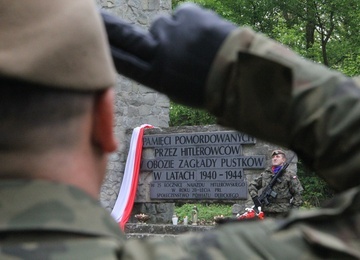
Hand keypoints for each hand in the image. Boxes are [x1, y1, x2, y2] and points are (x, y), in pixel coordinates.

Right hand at [101, 3, 235, 106]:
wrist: (241, 71)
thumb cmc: (209, 87)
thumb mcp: (177, 89)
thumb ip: (159, 71)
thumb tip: (154, 54)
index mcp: (156, 76)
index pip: (123, 60)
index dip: (107, 48)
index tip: (92, 38)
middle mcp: (158, 50)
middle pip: (129, 37)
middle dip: (111, 28)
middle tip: (98, 17)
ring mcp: (172, 29)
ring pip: (165, 25)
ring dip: (177, 32)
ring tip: (197, 46)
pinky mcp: (189, 12)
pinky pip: (185, 16)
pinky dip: (193, 23)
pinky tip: (207, 36)